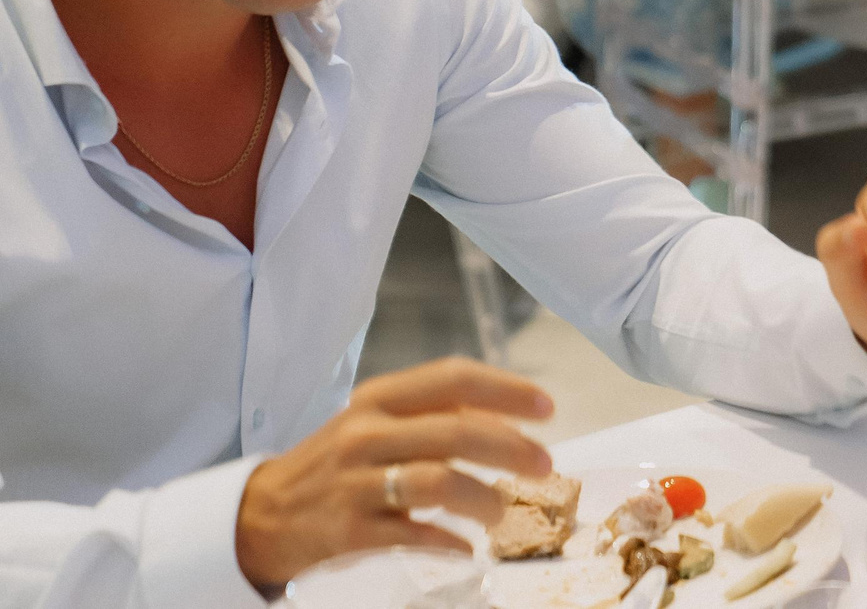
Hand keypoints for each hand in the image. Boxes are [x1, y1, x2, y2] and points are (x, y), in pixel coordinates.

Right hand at [233, 359, 554, 589]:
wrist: (259, 516)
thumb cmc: (333, 464)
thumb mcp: (374, 423)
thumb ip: (433, 415)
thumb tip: (507, 422)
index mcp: (377, 398)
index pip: (453, 379)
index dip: (507, 390)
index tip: (547, 407)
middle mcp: (366, 433)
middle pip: (456, 431)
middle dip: (512, 448)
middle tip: (544, 464)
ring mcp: (355, 482)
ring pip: (438, 481)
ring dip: (483, 498)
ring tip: (502, 511)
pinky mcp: (347, 530)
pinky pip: (412, 533)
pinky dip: (448, 541)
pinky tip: (465, 546)